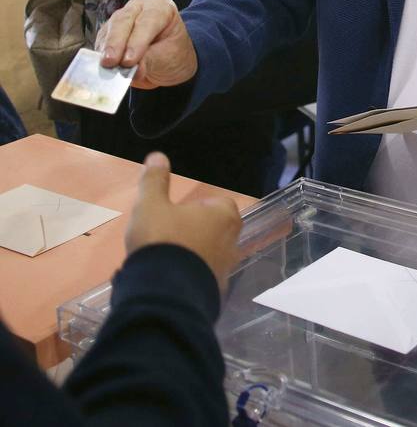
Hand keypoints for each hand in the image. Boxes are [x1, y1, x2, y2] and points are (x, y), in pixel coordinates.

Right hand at [96, 0, 197, 89]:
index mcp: (161, 7)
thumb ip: (149, 61)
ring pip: (109, 29)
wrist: (168, 63)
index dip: (137, 41)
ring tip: (106, 67)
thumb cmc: (173, 55)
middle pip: (123, 20)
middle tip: (110, 62)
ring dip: (106, 50)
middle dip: (116, 43)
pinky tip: (102, 66)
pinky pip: (102, 40)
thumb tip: (131, 69)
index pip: (147, 21)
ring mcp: (122, 17)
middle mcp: (139, 8)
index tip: (129, 61)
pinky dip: (101, 54)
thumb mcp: (168, 59)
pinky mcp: (109, 31)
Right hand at [126, 151, 241, 291]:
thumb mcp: (151, 205)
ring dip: (193, 256)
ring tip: (166, 259)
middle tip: (169, 235)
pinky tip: (170, 279)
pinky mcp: (214, 294)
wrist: (164, 294)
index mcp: (224, 216)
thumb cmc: (163, 240)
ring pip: (210, 256)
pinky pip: (203, 279)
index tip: (177, 214)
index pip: (219, 203)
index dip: (198, 207)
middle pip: (215, 230)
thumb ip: (155, 180)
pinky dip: (190, 277)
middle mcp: (232, 242)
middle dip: (196, 232)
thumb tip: (158, 156)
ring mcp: (225, 271)